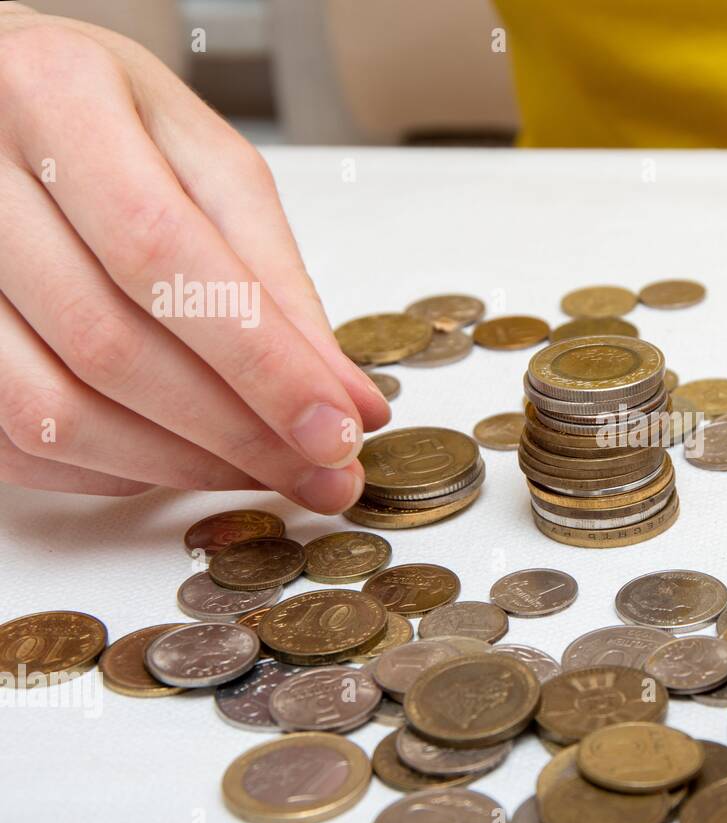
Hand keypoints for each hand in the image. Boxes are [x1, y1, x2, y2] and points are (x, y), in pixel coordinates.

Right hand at [0, 6, 388, 511]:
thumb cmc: (104, 115)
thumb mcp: (206, 159)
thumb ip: (273, 275)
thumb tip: (343, 395)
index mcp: (54, 96)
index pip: (163, 257)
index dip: (260, 362)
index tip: (338, 429)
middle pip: (109, 346)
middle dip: (238, 432)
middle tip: (324, 470)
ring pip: (53, 412)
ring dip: (180, 465)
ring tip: (265, 469)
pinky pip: (15, 441)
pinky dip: (116, 470)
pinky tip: (184, 457)